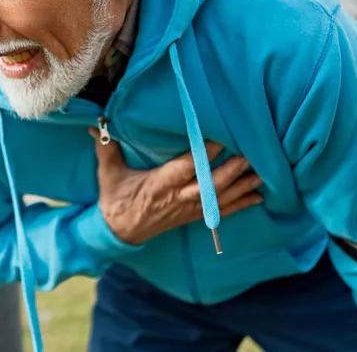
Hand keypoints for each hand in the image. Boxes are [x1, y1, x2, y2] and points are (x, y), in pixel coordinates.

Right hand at [89, 130, 262, 244]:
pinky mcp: (192, 217)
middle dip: (231, 171)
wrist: (119, 232)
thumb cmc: (115, 200)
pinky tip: (257, 196)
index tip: (219, 140)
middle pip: (209, 185)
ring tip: (261, 173)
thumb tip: (96, 124)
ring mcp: (187, 209)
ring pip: (219, 198)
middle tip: (249, 155)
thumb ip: (106, 148)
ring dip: (241, 187)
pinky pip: (220, 212)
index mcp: (158, 184)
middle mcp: (177, 197)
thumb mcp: (108, 173)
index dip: (203, 155)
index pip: (185, 168)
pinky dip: (240, 204)